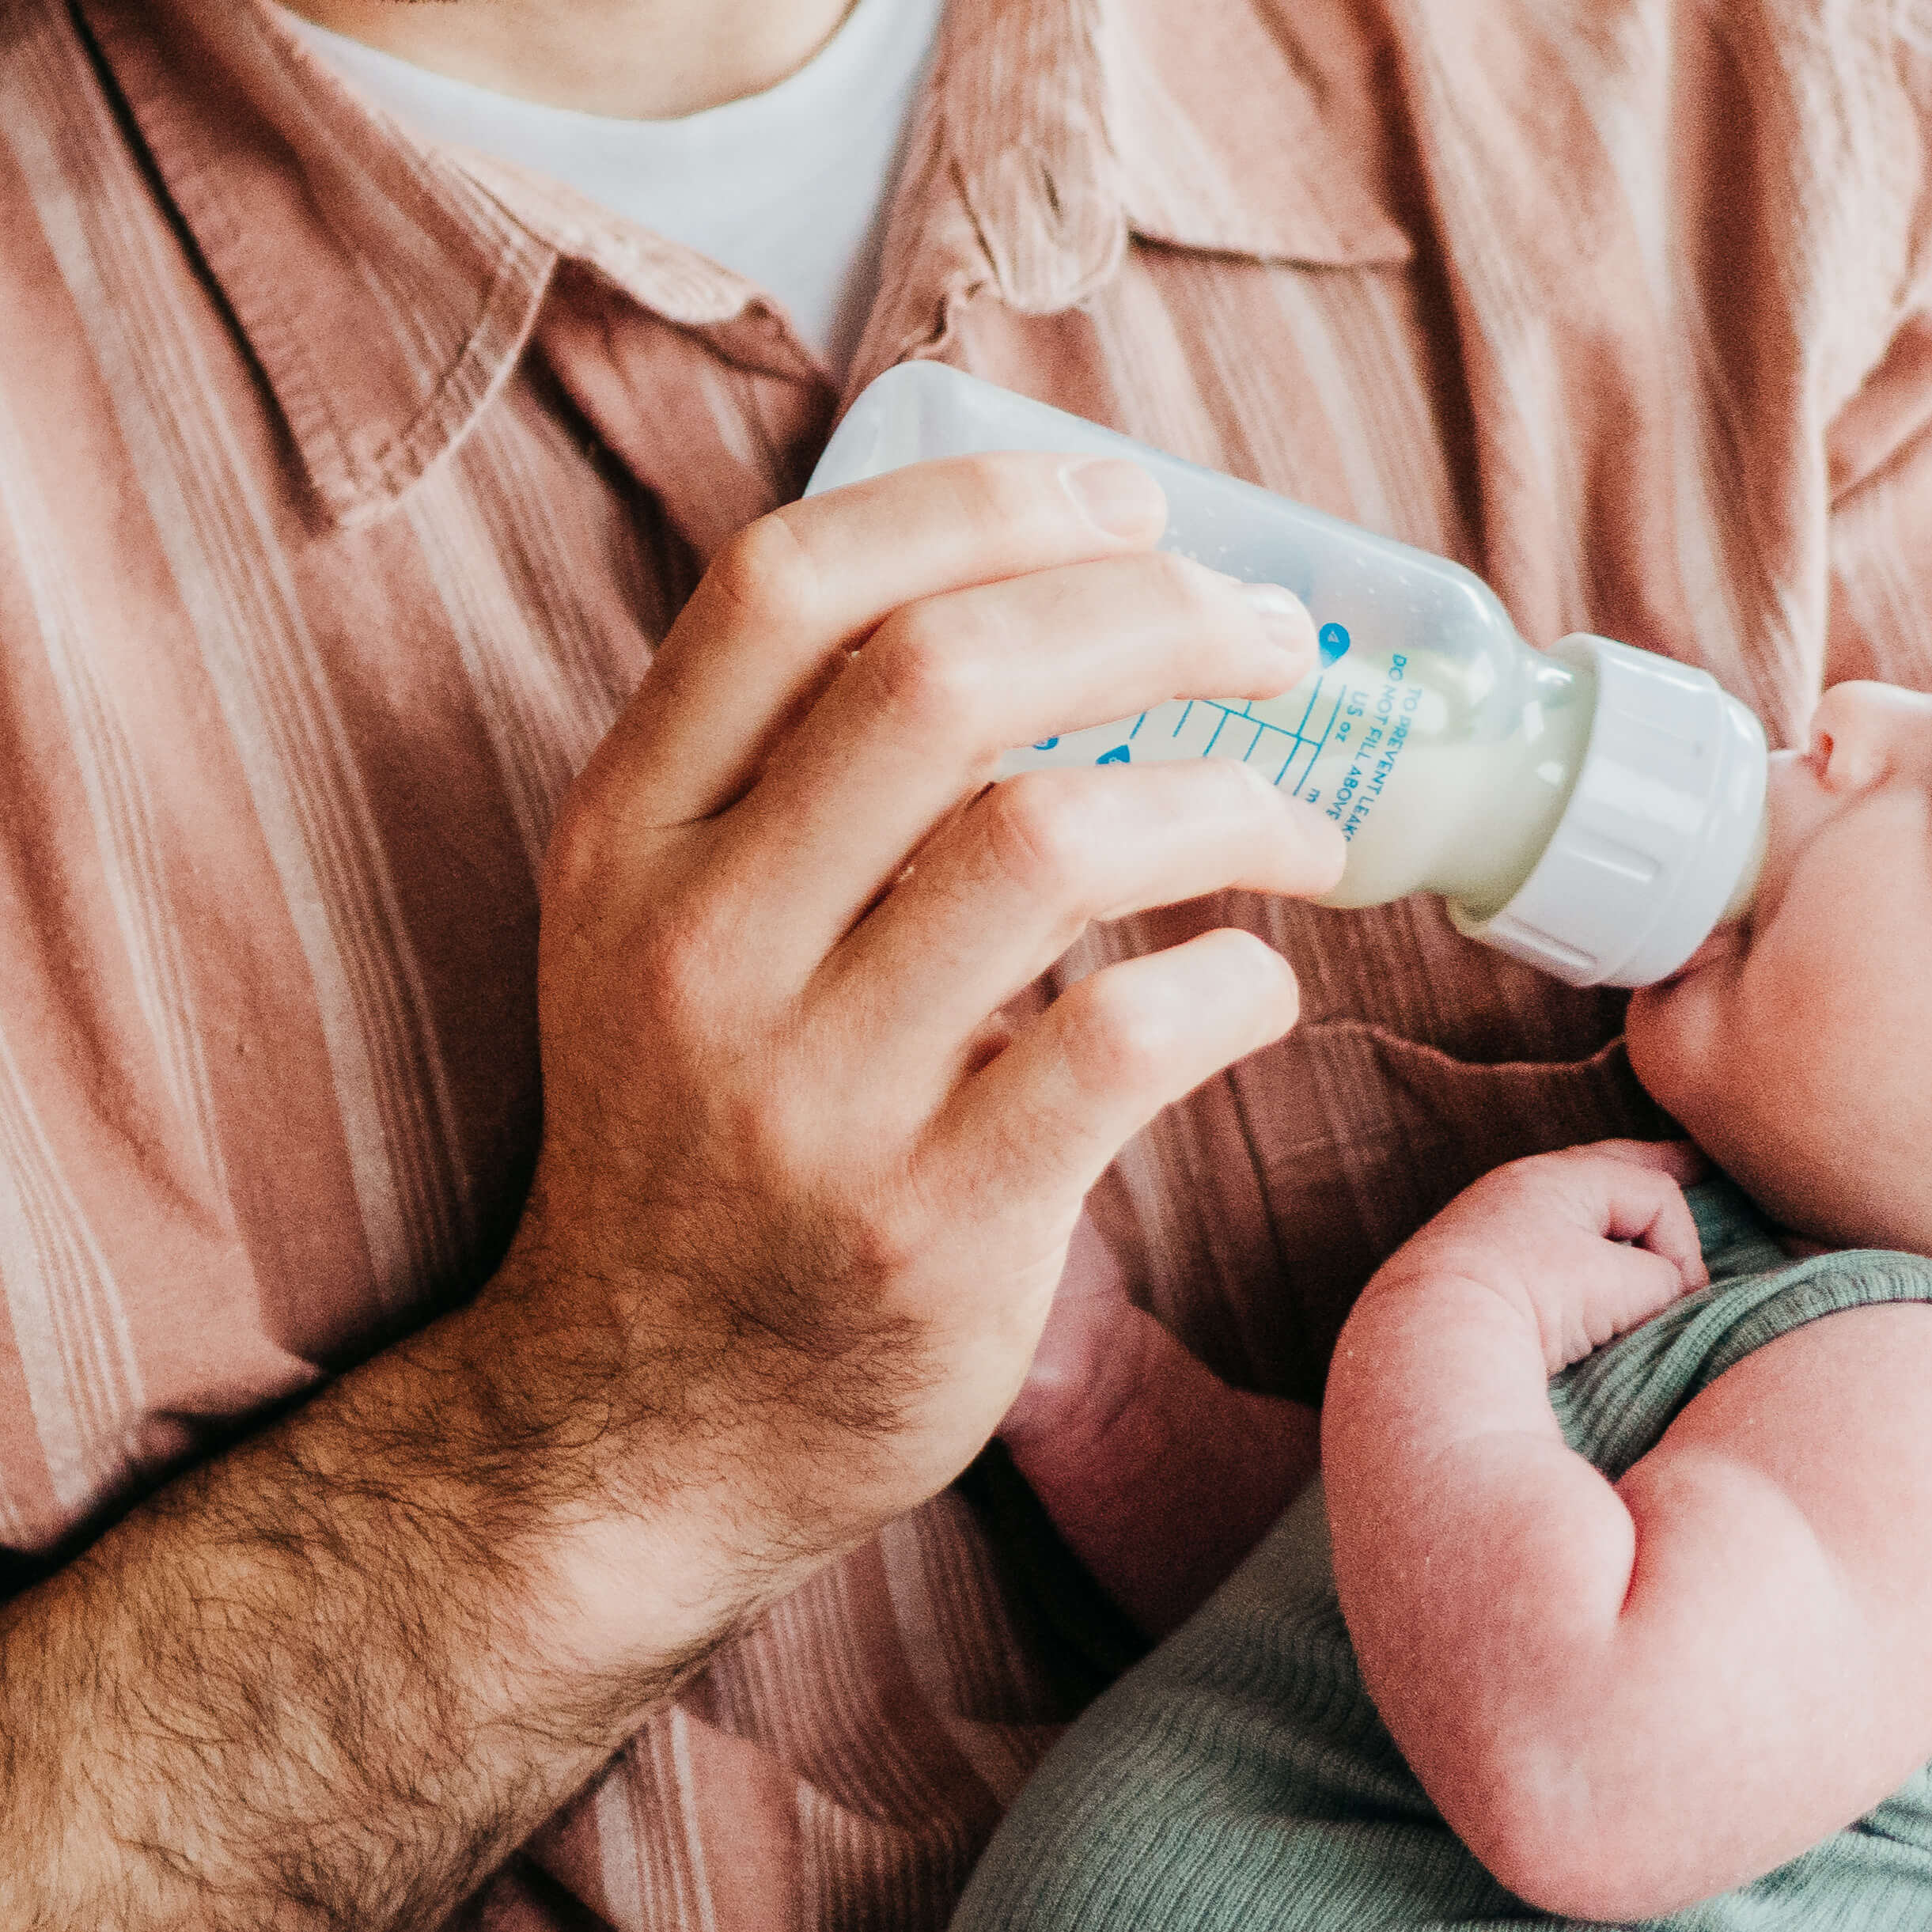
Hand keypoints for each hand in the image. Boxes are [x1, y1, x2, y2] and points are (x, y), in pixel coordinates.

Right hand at [463, 449, 1343, 1635]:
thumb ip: (794, 779)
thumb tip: (1053, 599)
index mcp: (627, 838)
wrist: (637, 1427)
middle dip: (1148, 617)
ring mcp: (804, 1092)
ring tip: (1303, 819)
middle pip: (940, 679)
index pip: (784, 585)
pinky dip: (1232, 988)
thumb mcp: (665, 931)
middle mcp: (693, 944)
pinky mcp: (925, 1227)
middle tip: (1270, 639)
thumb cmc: (702, 1142)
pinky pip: (1123, 1047)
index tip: (1127, 504)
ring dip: (1226, 797)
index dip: (980, 505)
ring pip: (1049, 842)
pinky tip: (1256, 987)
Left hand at [1352, 1139, 1705, 1385]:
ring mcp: (1491, 1225)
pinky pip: (1541, 1242)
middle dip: (1653, 1169)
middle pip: (1605, 1170)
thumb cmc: (1527, 1301)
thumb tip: (1667, 1287)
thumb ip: (1662, 1277)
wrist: (1423, 1346)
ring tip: (1643, 1221)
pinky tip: (1585, 1261)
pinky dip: (1575, 1245)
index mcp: (1557, 1178)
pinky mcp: (1474, 1269)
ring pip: (1571, 1207)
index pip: (1653, 1192)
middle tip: (1696, 1164)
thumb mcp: (1618, 1285)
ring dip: (1610, 1215)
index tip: (1690, 1292)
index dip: (1686, 1241)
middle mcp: (1520, 1189)